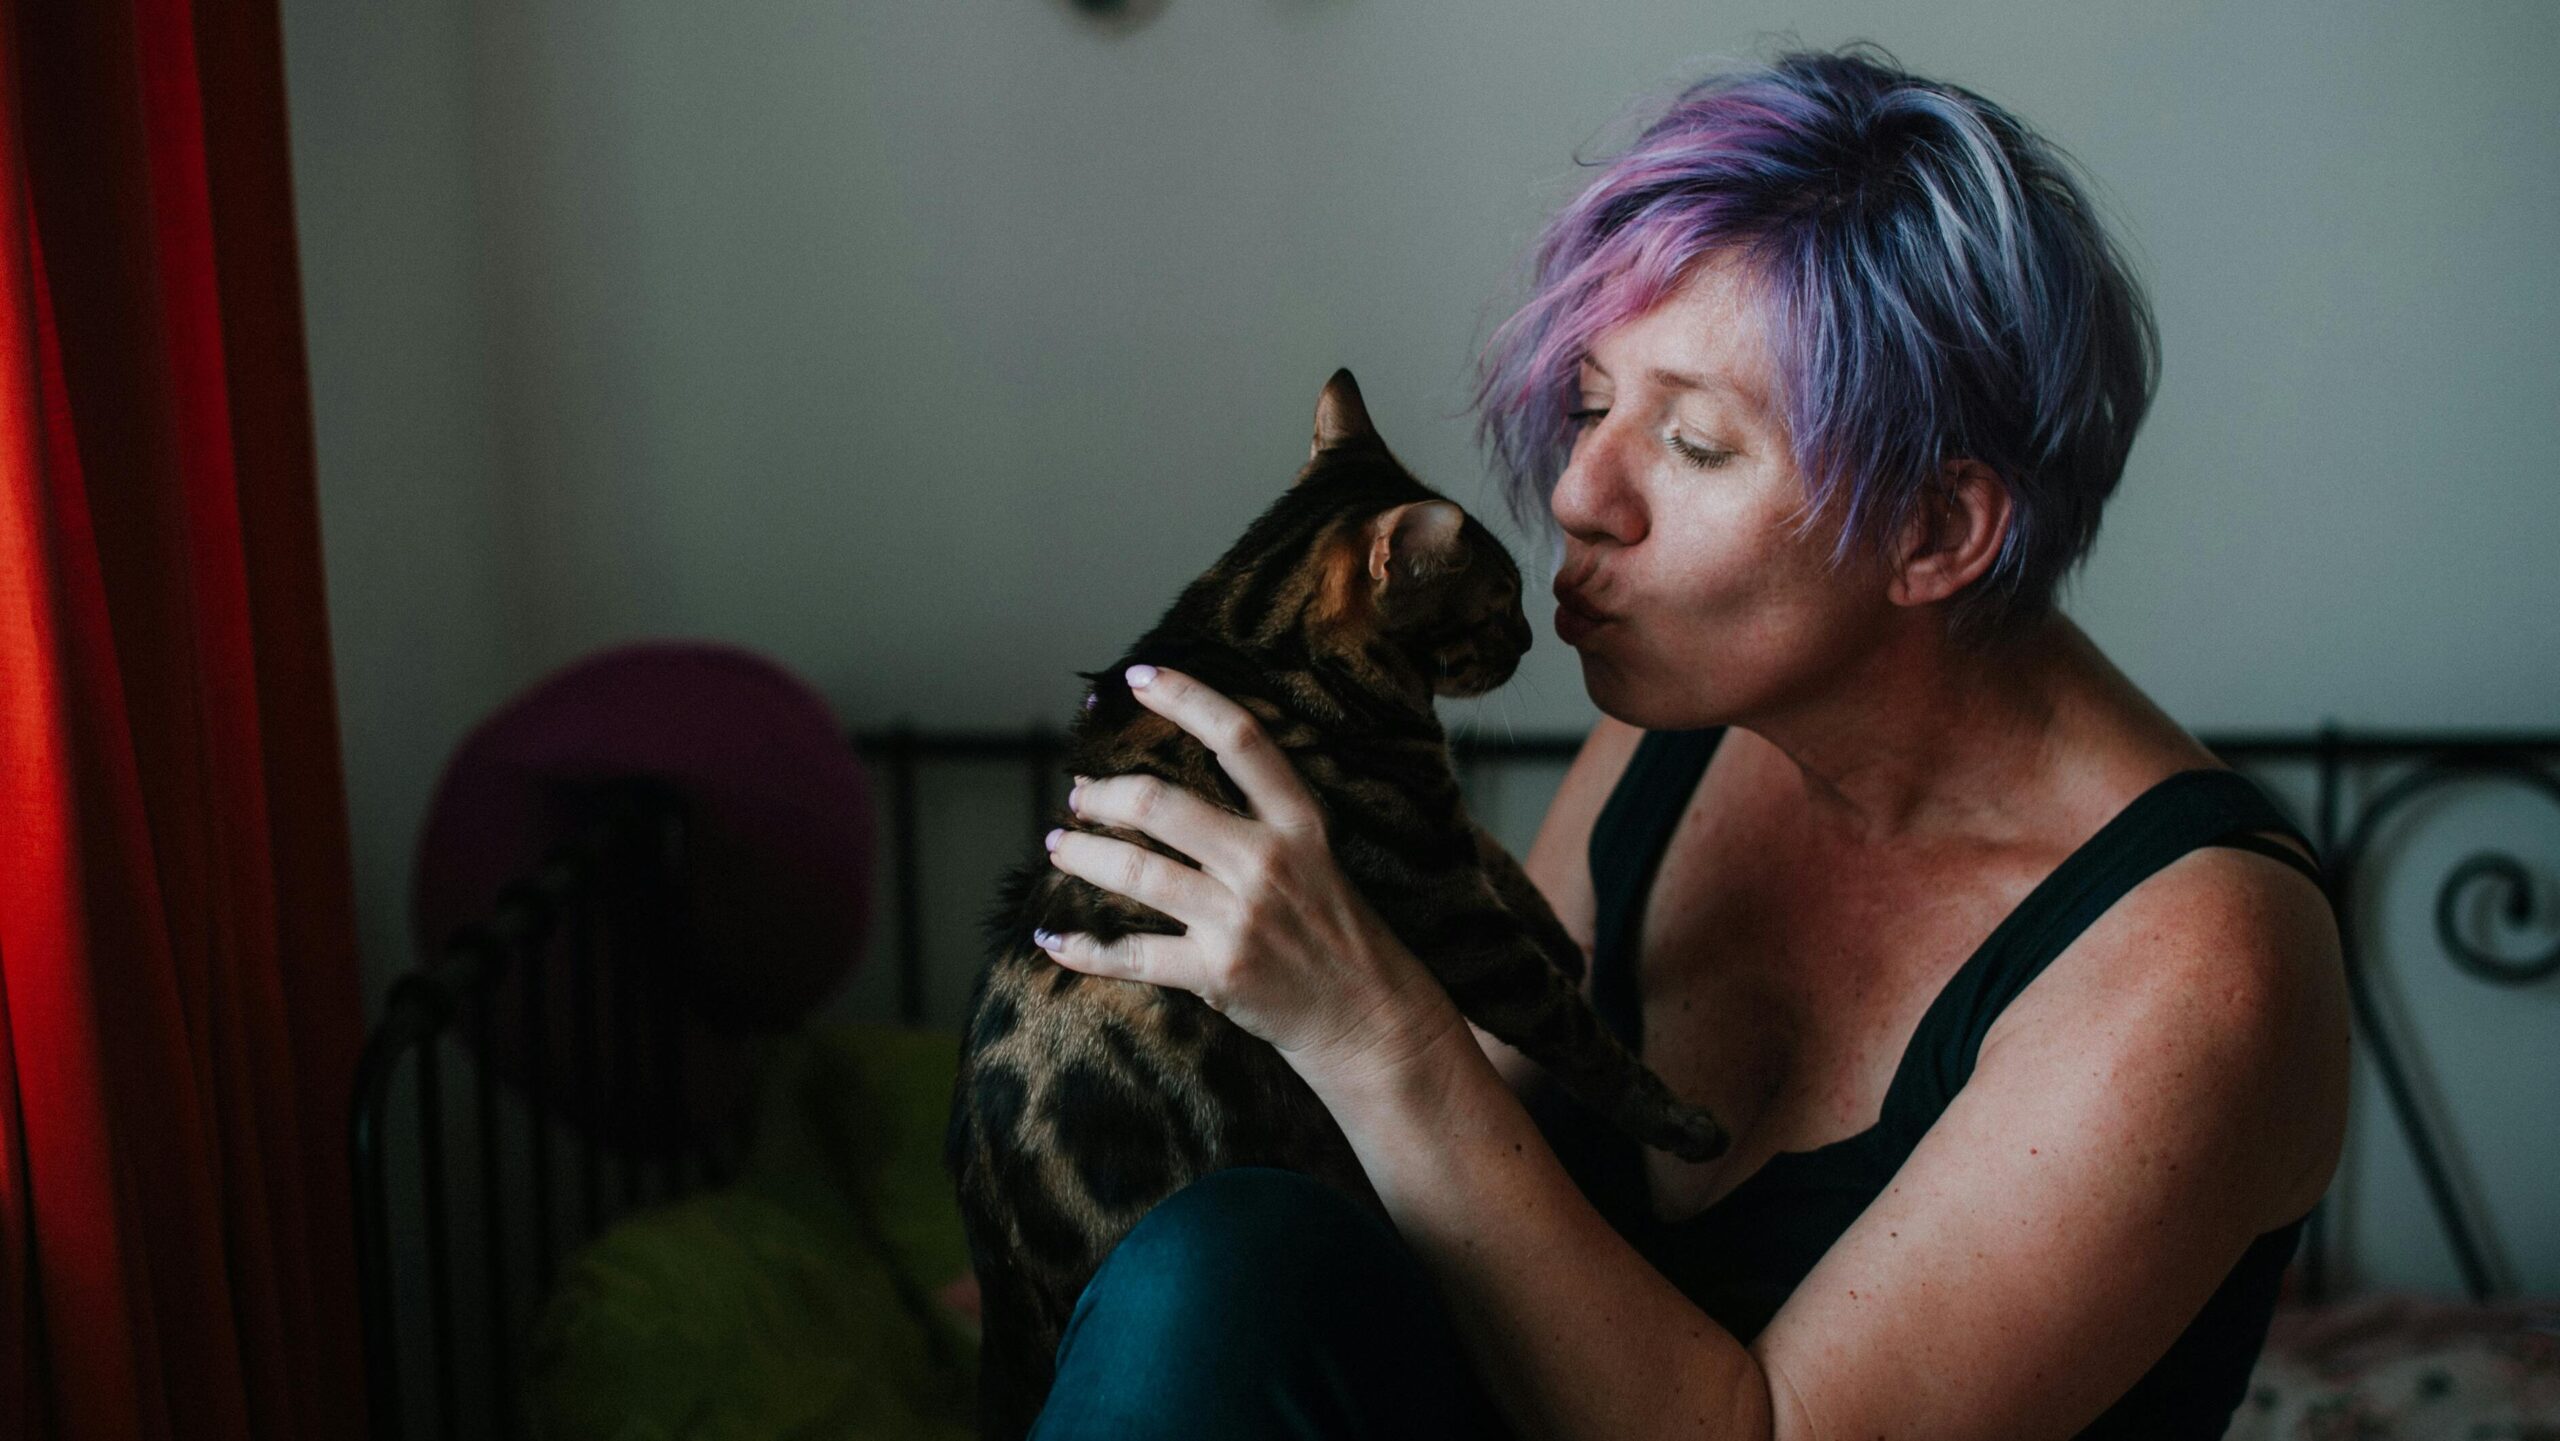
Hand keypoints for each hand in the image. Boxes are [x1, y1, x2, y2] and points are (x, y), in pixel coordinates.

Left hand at [1036, 664, 1459, 1082]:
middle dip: (1104, 795)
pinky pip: (1130, 955)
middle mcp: (1267, 861)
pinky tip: (1052, 938)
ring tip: (1058, 846)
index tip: (1140, 678)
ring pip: (1135, 871)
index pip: (1241, 739)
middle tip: (1080, 796)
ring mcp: (1240, 918)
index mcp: (1298, 822)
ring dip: (1081, 854)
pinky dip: (1083, 948)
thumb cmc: (1331, 927)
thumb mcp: (1315, 853)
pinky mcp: (1216, 972)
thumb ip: (1259, 815)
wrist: (1367, 1015)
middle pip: (1162, 805)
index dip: (1187, 698)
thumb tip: (1171, 785)